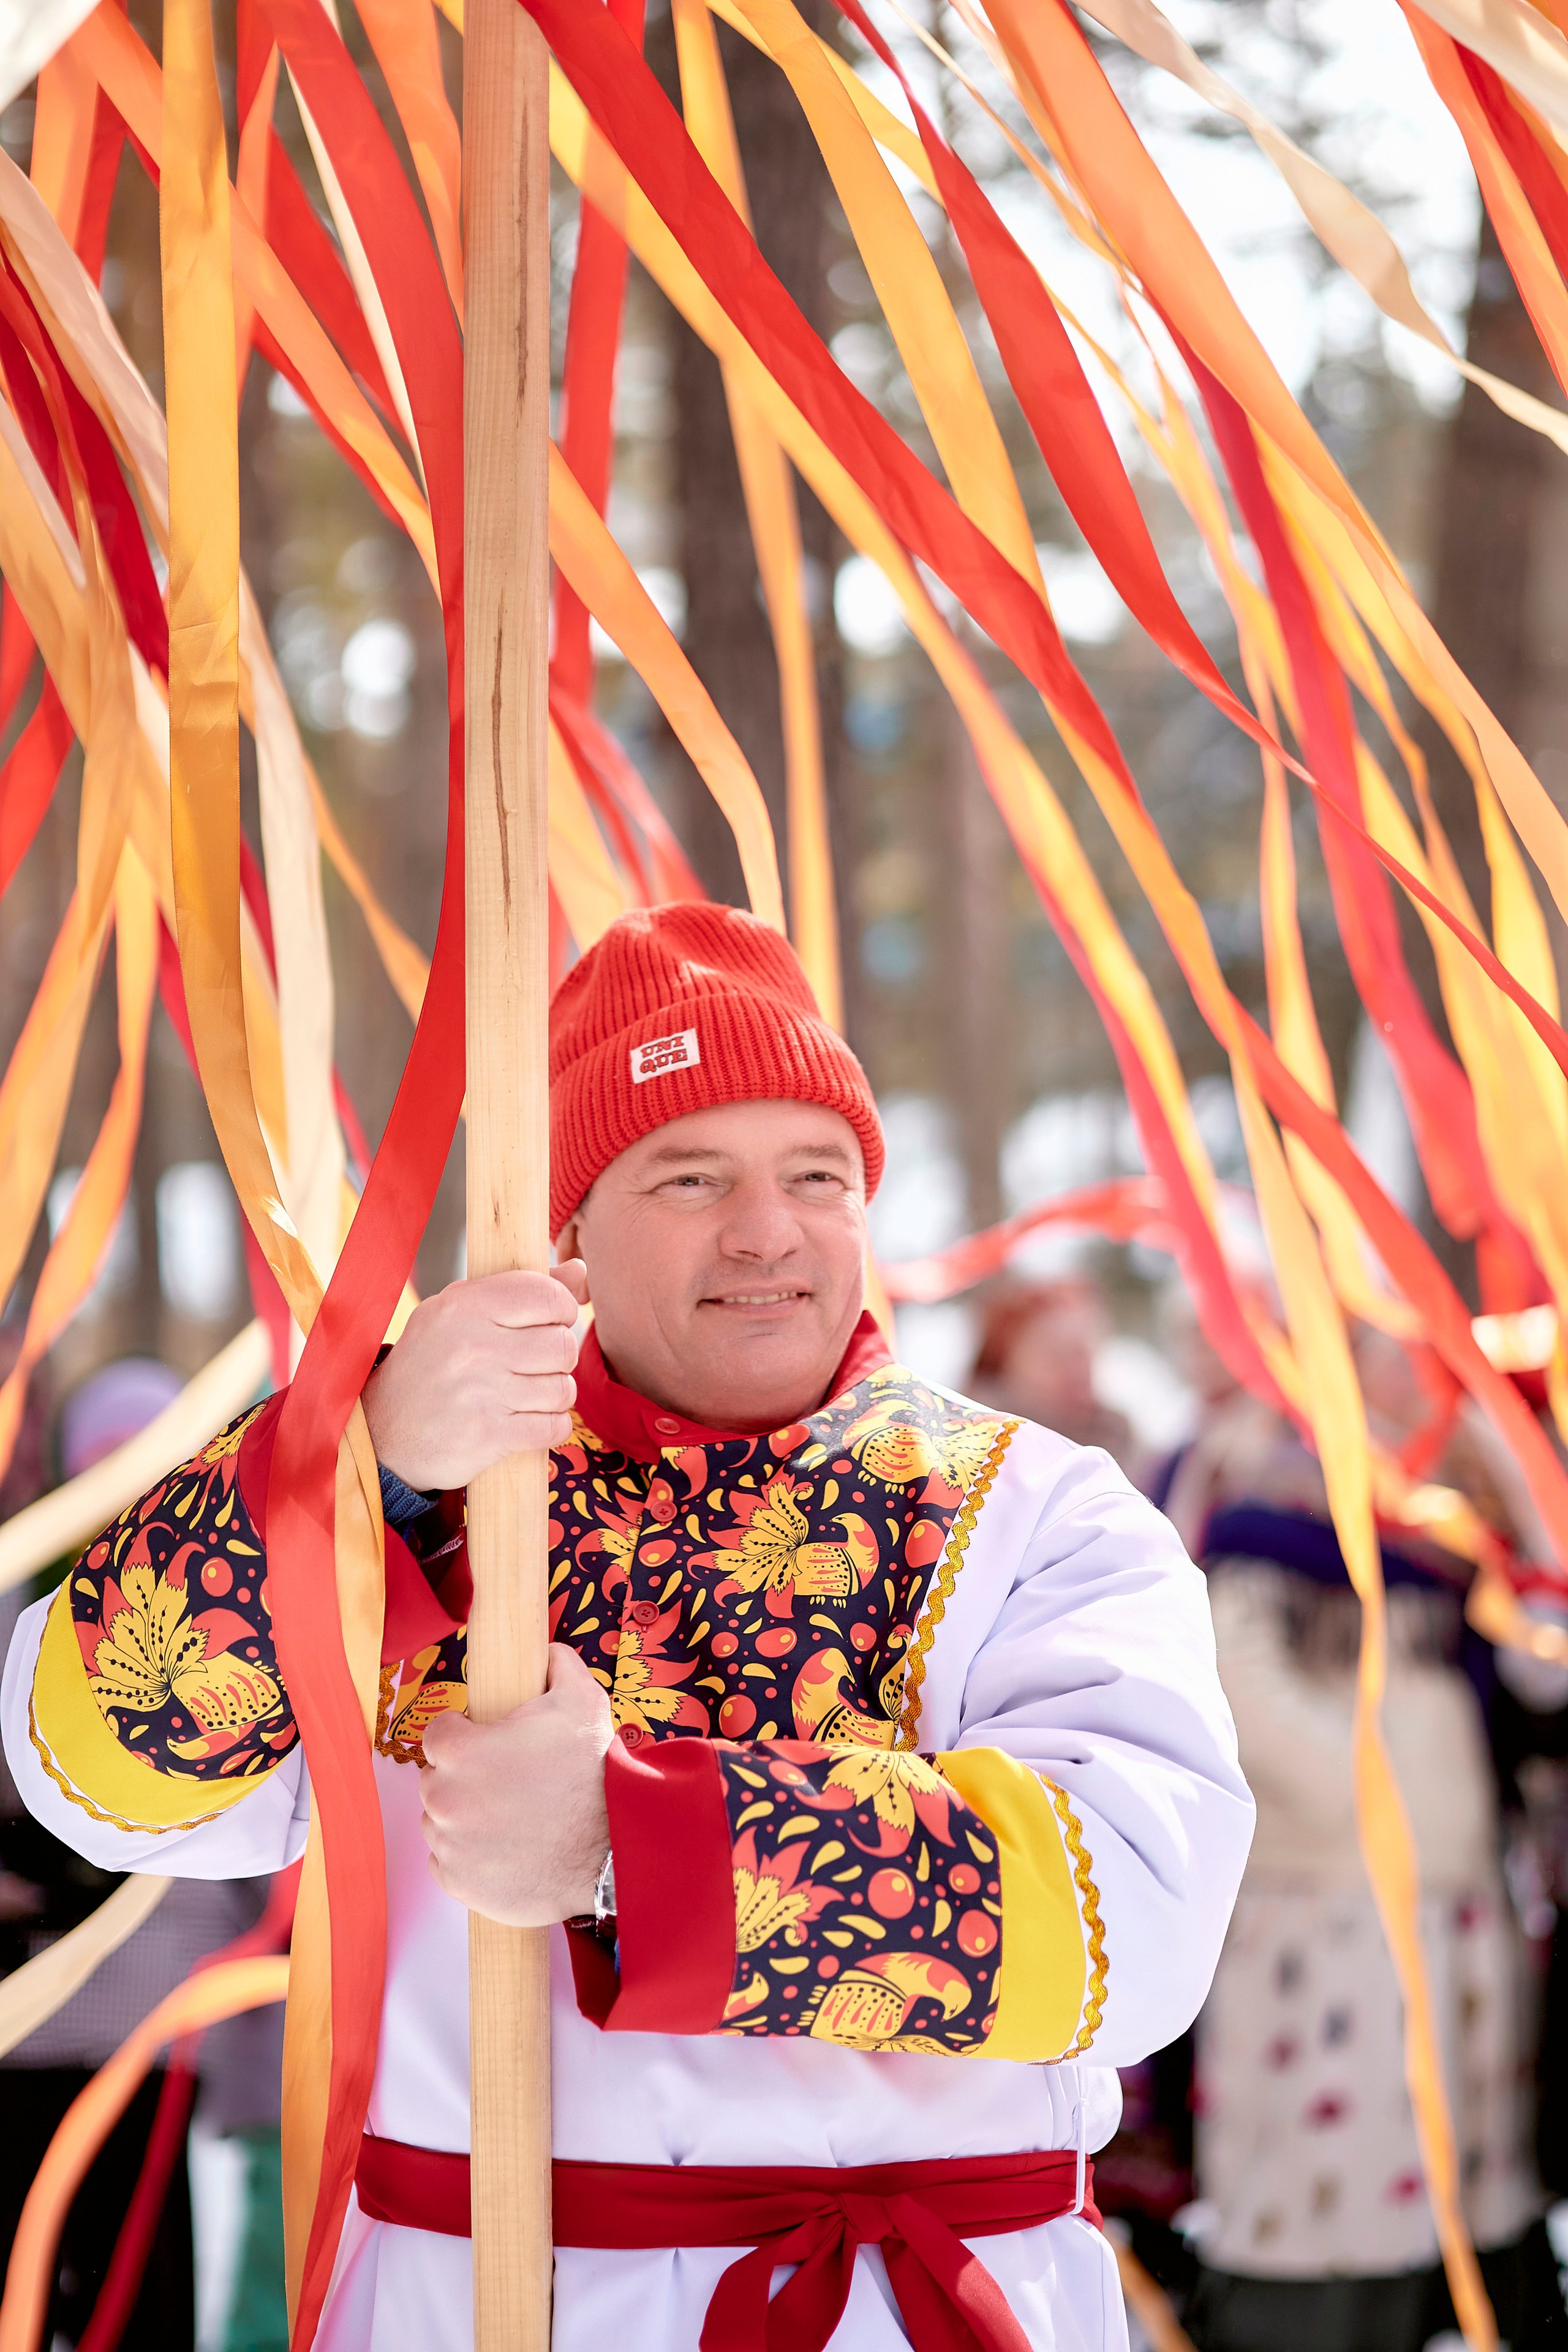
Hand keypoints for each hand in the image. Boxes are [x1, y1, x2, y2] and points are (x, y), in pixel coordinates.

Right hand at [362, 1263, 587, 1490]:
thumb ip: (521, 1289)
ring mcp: (481, 1392)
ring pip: (563, 1389)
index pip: (547, 1294)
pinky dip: (551, 1427)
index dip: (562, 1309)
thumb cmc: (431, 1364)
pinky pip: (554, 1427)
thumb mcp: (460, 1313)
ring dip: (555, 1396)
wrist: (382, 1433)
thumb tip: (579, 1271)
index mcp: (464, 1305)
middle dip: (559, 1358)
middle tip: (537, 1364)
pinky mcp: (489, 1435)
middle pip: (562, 1345)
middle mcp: (472, 1345)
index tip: (551, 1322)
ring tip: (529, 1394)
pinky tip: (530, 1421)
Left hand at [420, 1645, 613, 1926]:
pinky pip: (448, 1863)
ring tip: (510, 1817)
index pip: (438, 1734)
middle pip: (436, 1780)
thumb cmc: (593, 1775)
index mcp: (459, 1752)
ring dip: (465, 1817)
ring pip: (441, 1822)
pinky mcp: (458, 1883)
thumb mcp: (582, 1699)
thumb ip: (555, 1664)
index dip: (465, 1735)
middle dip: (463, 1777)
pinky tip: (505, 1847)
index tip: (488, 1743)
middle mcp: (443, 1799)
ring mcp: (449, 1846)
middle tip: (507, 1782)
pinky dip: (469, 1857)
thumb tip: (546, 1651)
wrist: (613, 1849)